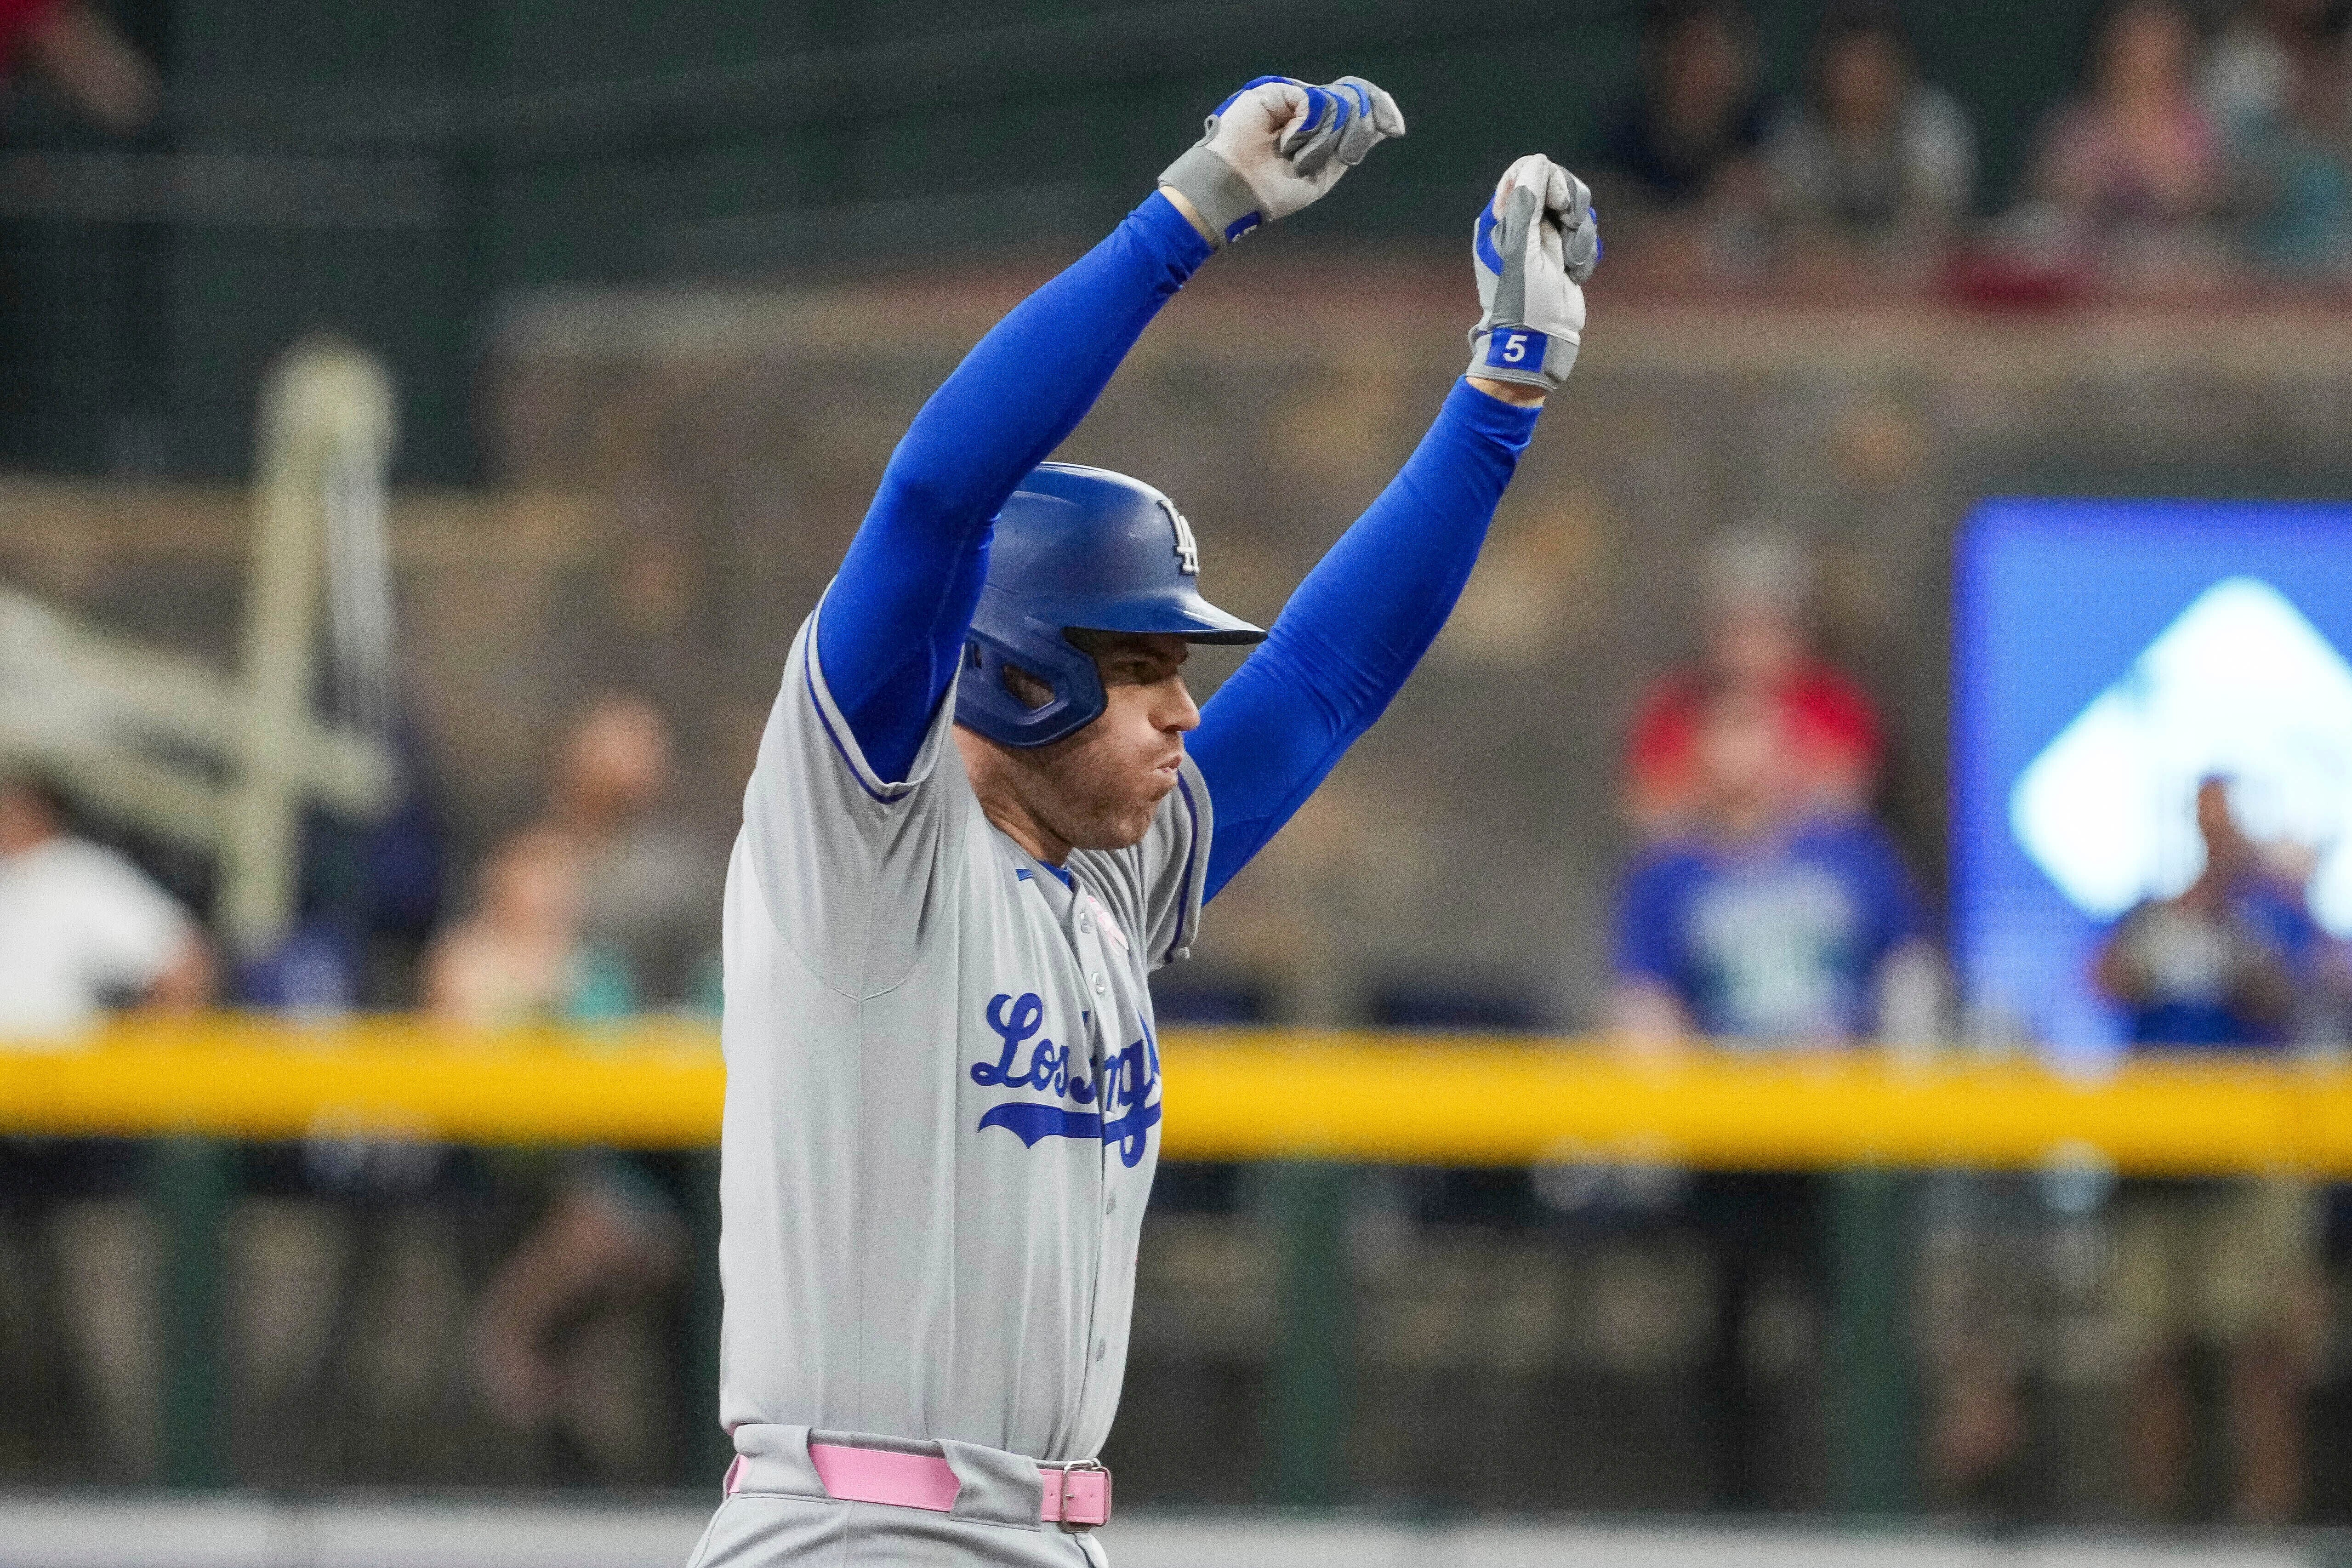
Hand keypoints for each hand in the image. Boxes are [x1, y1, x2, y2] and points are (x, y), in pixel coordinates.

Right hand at [1158, 75, 1404, 248]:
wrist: (1238, 189)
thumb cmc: (1273, 189)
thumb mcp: (1325, 172)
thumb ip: (1352, 146)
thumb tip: (1387, 124)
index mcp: (1323, 127)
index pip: (1360, 105)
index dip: (1380, 110)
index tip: (1397, 128)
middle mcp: (1310, 108)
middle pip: (1354, 102)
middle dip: (1354, 132)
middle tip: (1336, 156)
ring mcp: (1293, 99)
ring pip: (1337, 103)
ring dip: (1323, 140)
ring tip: (1295, 157)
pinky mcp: (1277, 92)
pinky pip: (1312, 100)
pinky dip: (1304, 128)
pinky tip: (1284, 144)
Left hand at [1465, 154, 1598, 394]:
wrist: (1539, 340)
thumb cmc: (1521, 298)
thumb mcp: (1520, 247)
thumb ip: (1526, 203)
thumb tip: (1537, 162)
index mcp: (1501, 217)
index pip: (1527, 171)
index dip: (1550, 180)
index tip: (1557, 203)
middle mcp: (1522, 223)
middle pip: (1558, 184)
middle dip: (1570, 207)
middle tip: (1566, 231)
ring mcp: (1545, 238)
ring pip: (1577, 210)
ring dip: (1579, 237)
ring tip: (1567, 263)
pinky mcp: (1565, 254)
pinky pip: (1585, 234)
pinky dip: (1584, 255)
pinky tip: (1573, 275)